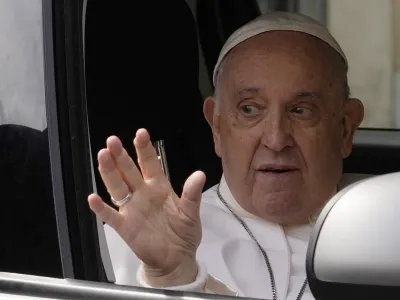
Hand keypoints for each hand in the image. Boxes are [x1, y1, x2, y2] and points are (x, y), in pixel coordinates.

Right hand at [88, 129, 205, 286]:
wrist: (176, 258)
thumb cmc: (184, 232)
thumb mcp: (191, 212)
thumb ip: (192, 194)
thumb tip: (200, 174)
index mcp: (159, 187)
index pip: (150, 163)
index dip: (145, 149)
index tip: (141, 133)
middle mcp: (142, 193)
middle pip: (129, 171)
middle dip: (121, 156)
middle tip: (113, 140)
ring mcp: (131, 209)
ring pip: (117, 187)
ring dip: (110, 173)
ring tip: (102, 156)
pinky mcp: (124, 226)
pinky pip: (110, 215)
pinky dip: (101, 208)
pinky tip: (93, 197)